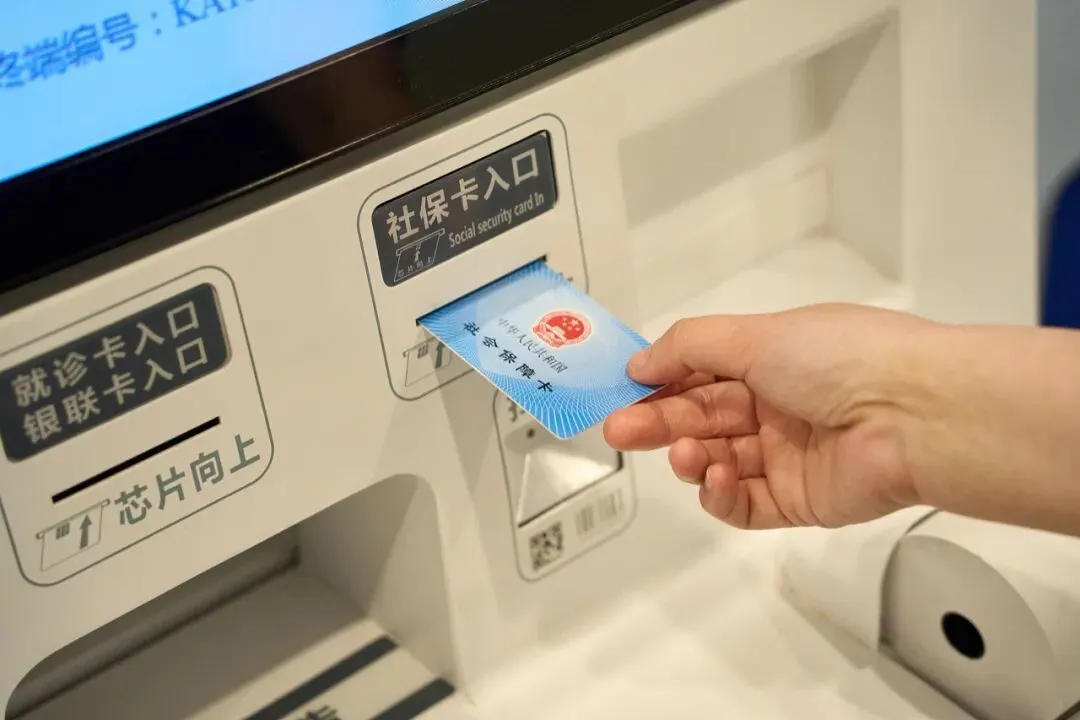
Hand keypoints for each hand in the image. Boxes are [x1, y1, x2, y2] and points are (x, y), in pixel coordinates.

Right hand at [603, 304, 931, 529]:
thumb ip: (688, 346)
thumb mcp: (755, 334)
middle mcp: (777, 406)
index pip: (701, 374)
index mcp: (772, 360)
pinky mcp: (797, 502)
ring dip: (691, 456)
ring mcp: (786, 456)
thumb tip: (639, 361)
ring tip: (686, 453)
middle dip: (658, 423)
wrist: (912, 416)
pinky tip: (717, 476)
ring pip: (718, 462)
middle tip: (619, 430)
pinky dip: (721, 493)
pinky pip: (745, 504)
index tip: (621, 391)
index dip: (660, 382)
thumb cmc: (837, 359)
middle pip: (702, 418)